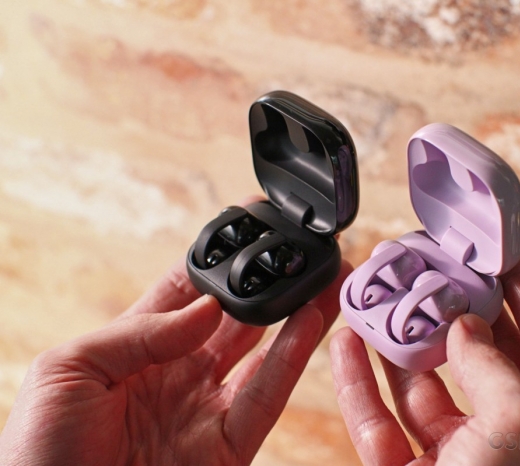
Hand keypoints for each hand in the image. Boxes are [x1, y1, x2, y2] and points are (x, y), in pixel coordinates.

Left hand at [0, 197, 351, 465]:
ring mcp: (206, 410)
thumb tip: (207, 306)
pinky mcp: (228, 448)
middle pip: (235, 318)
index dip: (221, 259)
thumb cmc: (38, 452)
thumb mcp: (71, 370)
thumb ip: (141, 332)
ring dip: (297, 313)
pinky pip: (267, 399)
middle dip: (269, 283)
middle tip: (300, 252)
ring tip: (324, 278)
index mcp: (135, 348)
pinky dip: (294, 359)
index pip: (188, 291)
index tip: (252, 227)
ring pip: (263, 353)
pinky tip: (312, 322)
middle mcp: (178, 373)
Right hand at [331, 241, 519, 464]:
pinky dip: (363, 381)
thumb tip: (465, 326)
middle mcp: (519, 429)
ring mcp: (464, 452)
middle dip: (447, 297)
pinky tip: (348, 341)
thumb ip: (494, 365)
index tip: (494, 234)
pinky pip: (383, 419)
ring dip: (397, 334)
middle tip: (422, 253)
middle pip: (480, 343)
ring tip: (375, 286)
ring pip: (426, 377)